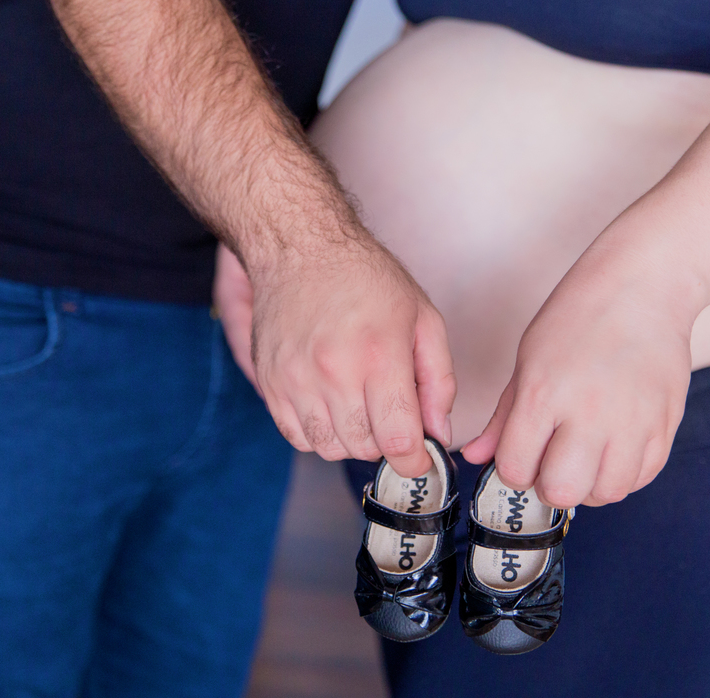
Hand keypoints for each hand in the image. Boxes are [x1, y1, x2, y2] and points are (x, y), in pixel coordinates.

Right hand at [214, 243, 455, 477]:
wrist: (300, 246)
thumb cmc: (366, 277)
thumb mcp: (422, 318)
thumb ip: (439, 381)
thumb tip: (440, 433)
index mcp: (379, 354)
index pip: (397, 440)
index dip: (416, 462)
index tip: (422, 462)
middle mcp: (333, 371)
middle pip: (363, 448)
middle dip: (386, 445)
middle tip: (392, 420)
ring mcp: (295, 379)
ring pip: (328, 448)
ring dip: (351, 440)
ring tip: (361, 408)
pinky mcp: (269, 381)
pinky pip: (296, 436)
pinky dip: (319, 434)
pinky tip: (331, 407)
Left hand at [461, 258, 693, 508]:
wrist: (641, 287)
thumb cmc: (577, 317)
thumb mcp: (527, 360)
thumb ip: (504, 416)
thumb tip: (474, 456)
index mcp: (543, 394)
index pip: (516, 468)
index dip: (513, 470)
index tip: (520, 456)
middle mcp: (589, 413)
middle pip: (562, 491)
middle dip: (549, 485)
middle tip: (551, 462)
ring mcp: (632, 421)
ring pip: (606, 493)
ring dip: (589, 486)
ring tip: (584, 459)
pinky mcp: (665, 423)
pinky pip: (642, 478)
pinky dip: (622, 475)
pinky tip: (611, 452)